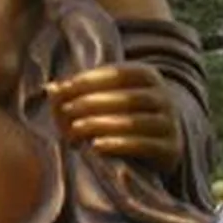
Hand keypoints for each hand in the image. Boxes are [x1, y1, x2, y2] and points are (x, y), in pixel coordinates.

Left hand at [47, 62, 182, 174]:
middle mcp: (163, 97)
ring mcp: (170, 124)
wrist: (159, 145)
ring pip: (134, 122)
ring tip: (75, 129)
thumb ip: (77, 93)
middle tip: (66, 111)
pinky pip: (145, 145)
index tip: (63, 89)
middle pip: (126, 98)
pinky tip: (95, 146)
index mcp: (147, 76)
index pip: (118, 73)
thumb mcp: (103, 99)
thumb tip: (51, 89)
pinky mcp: (171, 150)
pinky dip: (118, 145)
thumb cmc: (121, 115)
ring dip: (100, 124)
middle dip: (91, 103)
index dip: (89, 80)